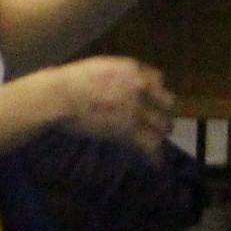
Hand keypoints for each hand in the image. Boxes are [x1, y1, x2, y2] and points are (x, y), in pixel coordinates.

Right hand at [47, 56, 175, 152]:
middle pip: (168, 102)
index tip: (152, 99)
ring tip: (156, 141)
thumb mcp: (101, 67)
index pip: (159, 78)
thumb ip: (118, 76)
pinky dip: (154, 156)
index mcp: (133, 69)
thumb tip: (121, 85)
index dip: (155, 91)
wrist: (62, 96)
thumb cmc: (72, 80)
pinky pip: (151, 146)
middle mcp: (141, 88)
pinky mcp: (129, 130)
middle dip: (164, 111)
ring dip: (160, 133)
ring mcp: (137, 110)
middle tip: (158, 120)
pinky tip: (155, 163)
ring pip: (164, 125)